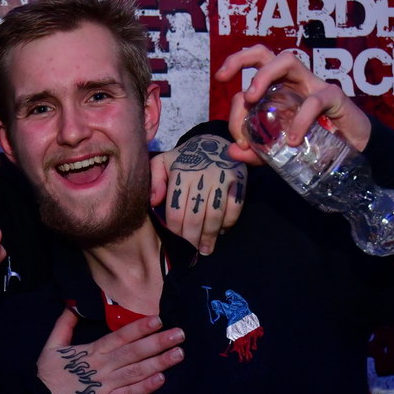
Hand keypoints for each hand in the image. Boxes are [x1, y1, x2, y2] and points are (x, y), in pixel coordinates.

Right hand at [37, 309, 184, 393]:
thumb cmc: (46, 374)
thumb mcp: (52, 344)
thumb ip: (65, 324)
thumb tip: (73, 305)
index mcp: (92, 350)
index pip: (120, 336)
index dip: (140, 327)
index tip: (158, 319)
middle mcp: (102, 366)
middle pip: (134, 351)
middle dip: (158, 341)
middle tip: (180, 334)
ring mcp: (105, 385)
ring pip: (136, 371)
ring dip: (159, 362)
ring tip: (178, 354)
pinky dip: (144, 388)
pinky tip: (161, 380)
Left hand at [151, 135, 246, 254]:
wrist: (212, 141)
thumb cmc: (184, 158)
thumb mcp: (163, 162)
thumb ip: (154, 180)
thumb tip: (154, 202)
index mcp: (181, 172)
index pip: (176, 209)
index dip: (175, 230)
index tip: (176, 242)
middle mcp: (202, 175)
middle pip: (195, 216)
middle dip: (191, 238)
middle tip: (191, 252)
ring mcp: (222, 178)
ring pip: (215, 215)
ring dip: (210, 236)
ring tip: (206, 249)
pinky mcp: (239, 180)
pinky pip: (234, 207)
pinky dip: (228, 223)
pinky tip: (221, 232)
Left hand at [215, 44, 371, 163]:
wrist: (353, 151)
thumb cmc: (313, 143)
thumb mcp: (277, 152)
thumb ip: (255, 151)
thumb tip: (232, 150)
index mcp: (275, 92)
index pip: (248, 85)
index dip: (236, 105)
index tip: (236, 135)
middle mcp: (291, 82)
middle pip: (264, 54)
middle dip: (240, 59)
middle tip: (223, 77)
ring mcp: (312, 85)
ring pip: (287, 60)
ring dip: (264, 75)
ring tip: (252, 98)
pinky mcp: (334, 96)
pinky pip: (314, 100)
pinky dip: (301, 119)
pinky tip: (294, 140)